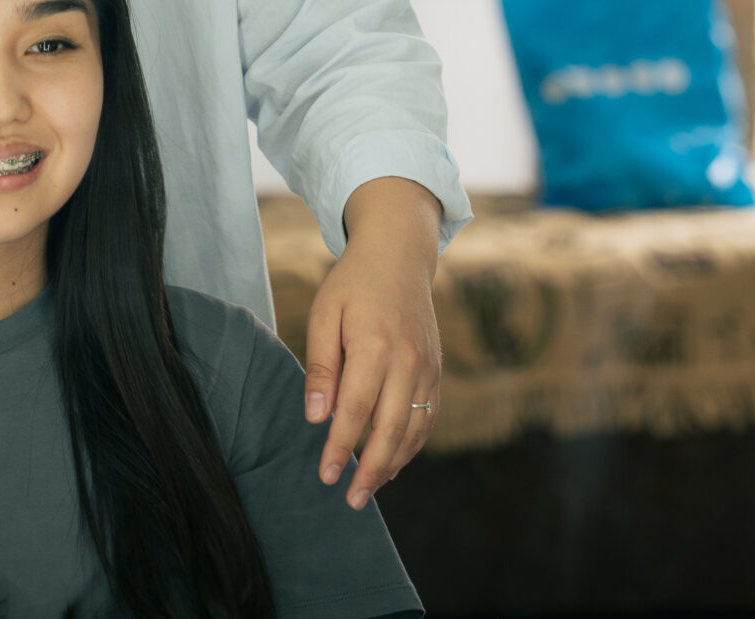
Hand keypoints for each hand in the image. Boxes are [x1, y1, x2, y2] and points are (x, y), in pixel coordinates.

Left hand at [304, 177, 442, 510]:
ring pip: (415, 430)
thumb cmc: (352, 284)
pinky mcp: (436, 370)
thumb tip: (317, 417)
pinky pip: (428, 418)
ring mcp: (427, 367)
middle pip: (391, 430)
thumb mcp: (325, 314)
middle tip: (350, 500)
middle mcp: (408, 361)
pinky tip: (394, 461)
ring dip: (393, 465)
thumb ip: (321, 366)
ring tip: (369, 489)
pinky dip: (413, 445)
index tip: (326, 475)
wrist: (400, 254)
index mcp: (375, 345)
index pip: (356, 411)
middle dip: (371, 470)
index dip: (341, 448)